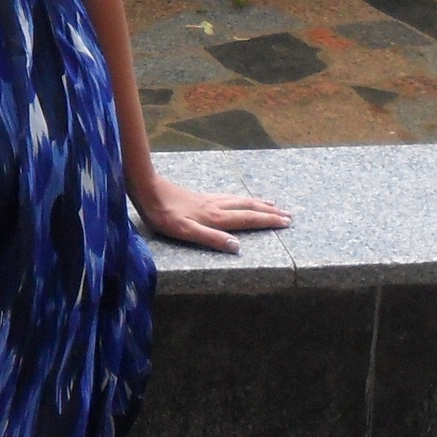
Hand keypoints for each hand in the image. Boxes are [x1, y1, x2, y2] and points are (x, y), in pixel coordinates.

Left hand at [134, 176, 290, 253]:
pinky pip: (230, 197)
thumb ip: (211, 238)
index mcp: (215, 218)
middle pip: (249, 208)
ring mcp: (210, 200)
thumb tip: (237, 246)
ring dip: (258, 203)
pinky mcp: (201, 197)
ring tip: (272, 203)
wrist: (148, 189)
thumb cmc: (164, 215)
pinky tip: (239, 199)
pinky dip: (242, 199)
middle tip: (288, 215)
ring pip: (240, 201)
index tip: (286, 222)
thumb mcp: (185, 232)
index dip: (267, 221)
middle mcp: (216, 207)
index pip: (248, 220)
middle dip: (269, 212)